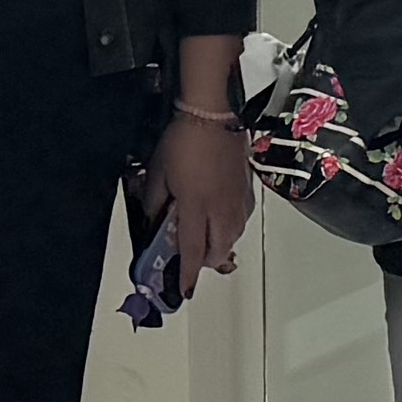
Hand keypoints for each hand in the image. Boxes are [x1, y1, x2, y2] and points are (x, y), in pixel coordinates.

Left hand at [147, 104, 253, 278]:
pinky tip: (222, 217)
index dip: (188, 274)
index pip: (191, 250)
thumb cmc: (184, 138)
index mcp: (195, 205)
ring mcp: (236, 199)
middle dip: (207, 261)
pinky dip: (232, 226)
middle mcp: (219, 207)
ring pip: (233, 236)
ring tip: (207, 240)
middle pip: (219, 249)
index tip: (185, 290)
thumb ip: (155, 201)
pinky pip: (242, 218)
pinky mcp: (246, 188)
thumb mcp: (158, 171)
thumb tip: (154, 219)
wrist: (213, 112)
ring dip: (220, 244)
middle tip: (193, 261)